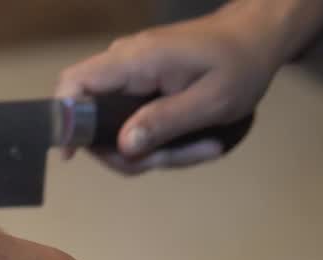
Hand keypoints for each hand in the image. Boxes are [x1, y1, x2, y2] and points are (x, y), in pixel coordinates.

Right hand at [56, 2, 283, 173]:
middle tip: (174, 160)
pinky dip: (154, 138)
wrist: (258, 36)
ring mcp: (131, 73)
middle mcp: (124, 63)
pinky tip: (189, 142)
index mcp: (135, 61)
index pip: (74, 84)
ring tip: (199, 149)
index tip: (73, 155)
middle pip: (93, 117)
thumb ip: (165, 122)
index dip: (64, 120)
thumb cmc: (242, 63)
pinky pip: (130, 119)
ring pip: (114, 125)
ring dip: (148, 150)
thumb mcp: (212, 100)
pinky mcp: (140, 83)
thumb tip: (123, 146)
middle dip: (128, 151)